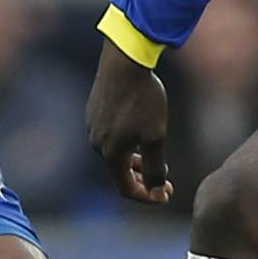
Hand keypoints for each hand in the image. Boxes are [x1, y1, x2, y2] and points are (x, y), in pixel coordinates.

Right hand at [87, 38, 171, 204]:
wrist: (124, 62)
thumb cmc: (143, 99)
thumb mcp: (155, 136)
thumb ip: (155, 166)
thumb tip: (155, 190)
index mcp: (111, 154)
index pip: (126, 188)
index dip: (146, 197)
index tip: (165, 195)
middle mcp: (96, 144)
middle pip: (119, 171)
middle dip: (143, 179)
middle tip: (164, 180)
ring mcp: (92, 126)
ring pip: (115, 153)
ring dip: (134, 160)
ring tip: (154, 155)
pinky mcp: (93, 111)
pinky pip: (110, 136)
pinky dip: (126, 143)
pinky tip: (139, 131)